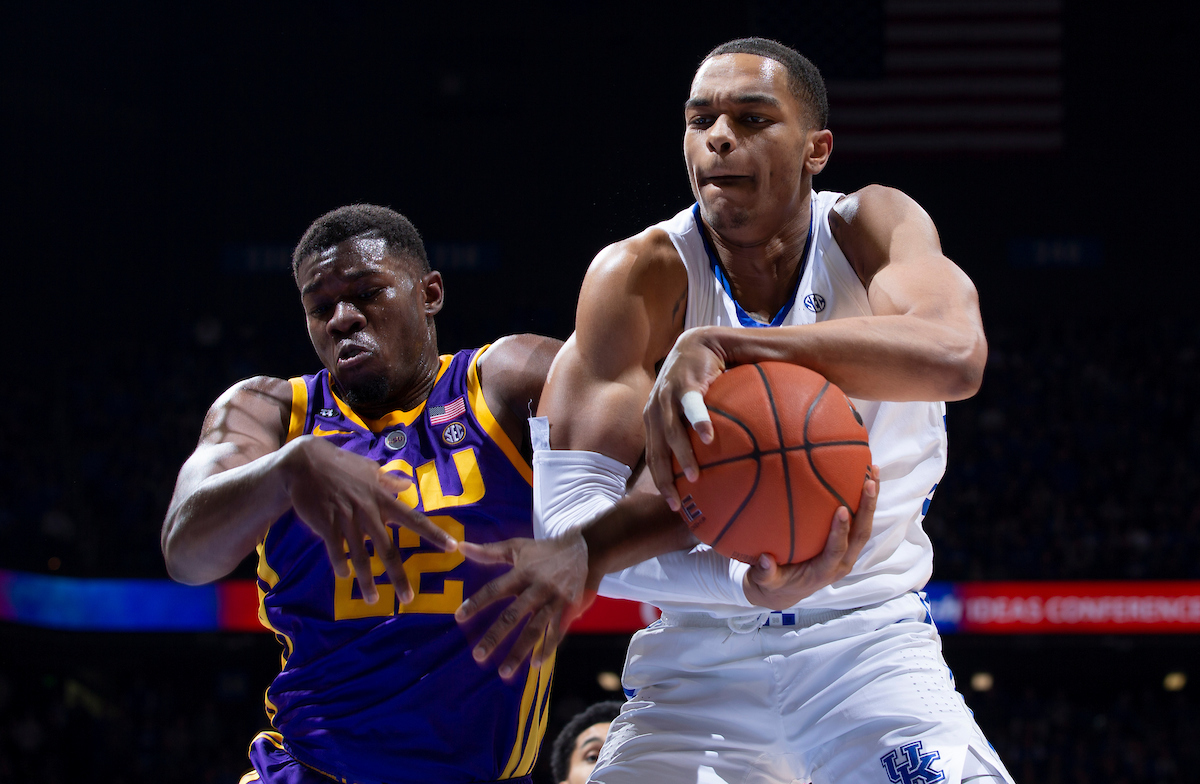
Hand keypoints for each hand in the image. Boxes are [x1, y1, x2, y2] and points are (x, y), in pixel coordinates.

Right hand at [284, 436, 457, 603]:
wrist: (305, 463)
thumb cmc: (340, 465)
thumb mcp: (369, 469)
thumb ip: (388, 480)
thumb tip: (408, 485)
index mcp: (383, 499)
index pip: (414, 519)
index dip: (434, 534)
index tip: (452, 547)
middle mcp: (369, 512)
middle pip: (388, 548)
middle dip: (398, 576)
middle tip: (408, 598)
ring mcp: (347, 520)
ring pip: (361, 556)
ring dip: (367, 580)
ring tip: (373, 599)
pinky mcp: (327, 525)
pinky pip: (336, 551)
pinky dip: (341, 565)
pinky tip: (344, 576)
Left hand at [454, 532, 593, 679]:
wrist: (586, 550)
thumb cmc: (544, 551)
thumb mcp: (517, 547)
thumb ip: (488, 551)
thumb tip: (460, 547)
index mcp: (522, 573)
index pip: (494, 589)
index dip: (477, 603)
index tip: (459, 617)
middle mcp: (537, 588)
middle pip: (512, 615)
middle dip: (495, 636)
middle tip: (477, 655)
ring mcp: (554, 600)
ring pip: (534, 629)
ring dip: (519, 651)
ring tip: (504, 672)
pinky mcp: (569, 609)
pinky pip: (556, 632)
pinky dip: (547, 648)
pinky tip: (535, 664)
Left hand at [643, 327, 726, 510]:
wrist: (701, 342)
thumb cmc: (699, 381)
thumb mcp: (691, 409)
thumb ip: (696, 435)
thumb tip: (717, 467)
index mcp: (654, 420)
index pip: (653, 457)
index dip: (660, 483)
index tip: (674, 505)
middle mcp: (655, 410)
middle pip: (656, 451)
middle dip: (665, 479)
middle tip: (678, 502)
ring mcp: (667, 395)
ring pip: (671, 431)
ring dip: (681, 455)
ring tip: (695, 476)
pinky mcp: (685, 381)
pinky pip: (692, 404)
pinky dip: (698, 420)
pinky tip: (708, 437)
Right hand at [742, 466, 878, 610]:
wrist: (788, 590)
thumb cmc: (777, 582)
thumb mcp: (768, 582)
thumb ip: (765, 574)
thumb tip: (764, 560)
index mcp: (825, 571)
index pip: (836, 550)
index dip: (840, 532)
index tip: (841, 510)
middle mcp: (842, 562)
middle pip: (861, 535)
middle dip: (867, 509)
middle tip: (868, 483)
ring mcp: (848, 552)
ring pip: (865, 526)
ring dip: (871, 500)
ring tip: (874, 471)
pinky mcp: (847, 544)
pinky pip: (860, 521)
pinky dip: (865, 500)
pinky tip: (864, 476)